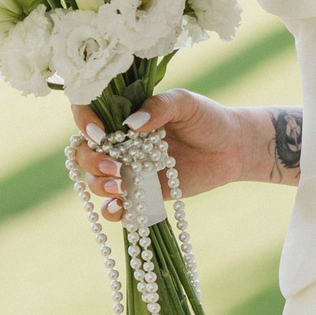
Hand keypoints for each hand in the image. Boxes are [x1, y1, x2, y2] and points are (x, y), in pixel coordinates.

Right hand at [68, 91, 277, 218]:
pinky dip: (111, 211)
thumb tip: (131, 124)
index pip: (88, 114)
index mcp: (125, 115)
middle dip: (90, 161)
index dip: (84, 121)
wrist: (232, 149)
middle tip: (115, 167)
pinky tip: (120, 208)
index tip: (98, 132)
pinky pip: (116, 206)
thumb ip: (160, 106)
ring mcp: (129, 169)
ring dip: (99, 185)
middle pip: (84, 152)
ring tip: (120, 186)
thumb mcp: (186, 103)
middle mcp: (121, 143)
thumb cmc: (208, 119)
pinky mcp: (142, 193)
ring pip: (94, 180)